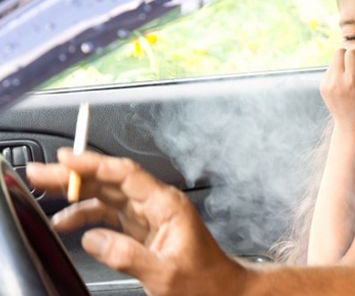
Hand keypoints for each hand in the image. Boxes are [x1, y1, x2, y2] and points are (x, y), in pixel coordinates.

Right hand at [26, 148, 246, 295]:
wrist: (222, 289)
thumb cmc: (205, 280)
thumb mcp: (165, 273)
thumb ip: (128, 255)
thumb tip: (94, 239)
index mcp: (167, 205)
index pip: (125, 175)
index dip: (94, 164)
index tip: (66, 160)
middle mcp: (158, 204)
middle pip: (111, 181)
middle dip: (76, 175)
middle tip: (43, 173)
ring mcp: (150, 215)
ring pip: (109, 196)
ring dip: (78, 194)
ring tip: (48, 195)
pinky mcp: (144, 229)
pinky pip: (112, 214)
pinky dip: (89, 215)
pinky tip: (70, 221)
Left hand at [320, 48, 354, 132]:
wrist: (351, 126)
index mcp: (353, 81)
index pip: (352, 52)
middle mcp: (337, 82)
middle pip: (339, 51)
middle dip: (349, 55)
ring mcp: (327, 85)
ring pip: (333, 60)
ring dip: (343, 63)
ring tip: (352, 75)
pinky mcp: (322, 87)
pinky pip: (330, 70)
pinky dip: (338, 72)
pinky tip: (345, 84)